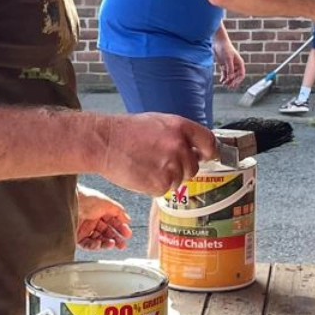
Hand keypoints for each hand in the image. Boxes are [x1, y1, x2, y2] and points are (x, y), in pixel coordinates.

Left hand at [76, 184, 131, 250]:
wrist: (69, 201)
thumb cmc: (86, 198)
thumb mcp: (107, 203)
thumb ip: (119, 212)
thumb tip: (128, 220)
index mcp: (99, 211)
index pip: (112, 222)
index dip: (120, 228)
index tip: (127, 234)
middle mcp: (91, 220)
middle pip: (106, 233)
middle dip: (116, 239)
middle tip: (123, 245)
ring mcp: (84, 229)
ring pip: (98, 240)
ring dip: (107, 243)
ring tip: (113, 244)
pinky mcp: (76, 237)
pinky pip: (87, 244)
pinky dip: (95, 246)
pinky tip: (100, 244)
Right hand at [100, 113, 216, 196]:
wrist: (104, 143)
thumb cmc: (126, 132)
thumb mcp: (158, 123)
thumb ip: (179, 135)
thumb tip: (194, 149)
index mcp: (180, 127)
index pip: (209, 142)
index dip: (209, 152)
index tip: (207, 157)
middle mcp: (179, 146)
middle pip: (193, 167)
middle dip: (180, 169)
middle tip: (159, 163)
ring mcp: (171, 166)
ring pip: (179, 181)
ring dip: (165, 178)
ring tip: (146, 166)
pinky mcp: (161, 184)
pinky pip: (164, 190)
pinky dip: (154, 187)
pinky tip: (141, 174)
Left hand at [212, 28, 245, 89]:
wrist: (218, 42)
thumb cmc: (225, 48)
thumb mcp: (228, 58)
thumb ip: (229, 68)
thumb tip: (230, 78)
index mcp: (239, 63)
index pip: (241, 75)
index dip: (238, 80)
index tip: (233, 84)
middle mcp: (236, 66)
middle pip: (236, 77)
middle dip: (232, 82)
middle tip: (228, 86)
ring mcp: (230, 66)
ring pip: (230, 76)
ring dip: (228, 81)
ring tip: (224, 84)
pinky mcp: (224, 66)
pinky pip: (225, 74)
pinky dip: (223, 78)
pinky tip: (221, 81)